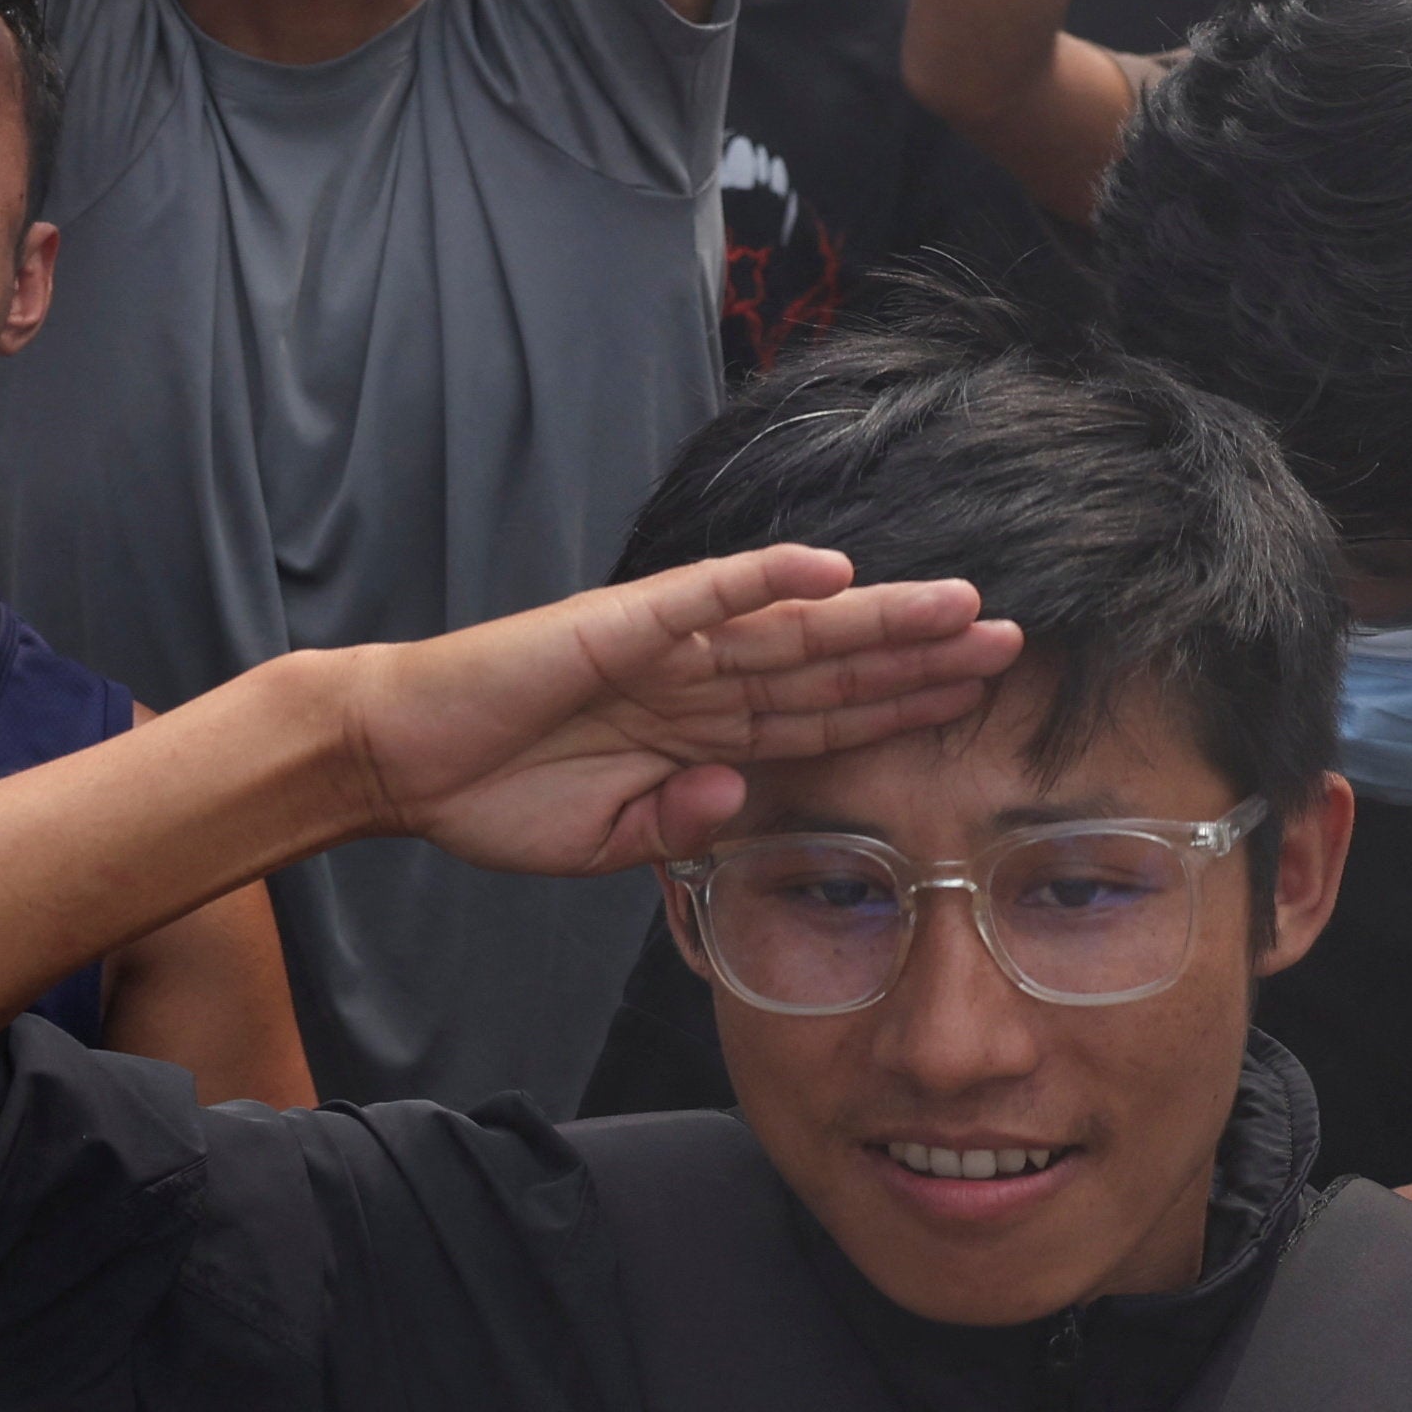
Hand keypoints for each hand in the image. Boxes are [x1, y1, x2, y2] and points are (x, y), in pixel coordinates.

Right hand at [330, 547, 1022, 877]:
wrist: (397, 761)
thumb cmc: (492, 796)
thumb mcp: (606, 842)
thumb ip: (681, 825)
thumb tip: (743, 797)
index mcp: (698, 733)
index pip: (822, 720)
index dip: (902, 710)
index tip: (979, 703)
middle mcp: (695, 681)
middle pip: (830, 667)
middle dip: (921, 656)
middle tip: (1013, 639)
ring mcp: (662, 648)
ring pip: (792, 629)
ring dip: (877, 616)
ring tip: (960, 604)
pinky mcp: (617, 625)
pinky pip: (703, 597)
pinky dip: (764, 579)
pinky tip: (827, 568)